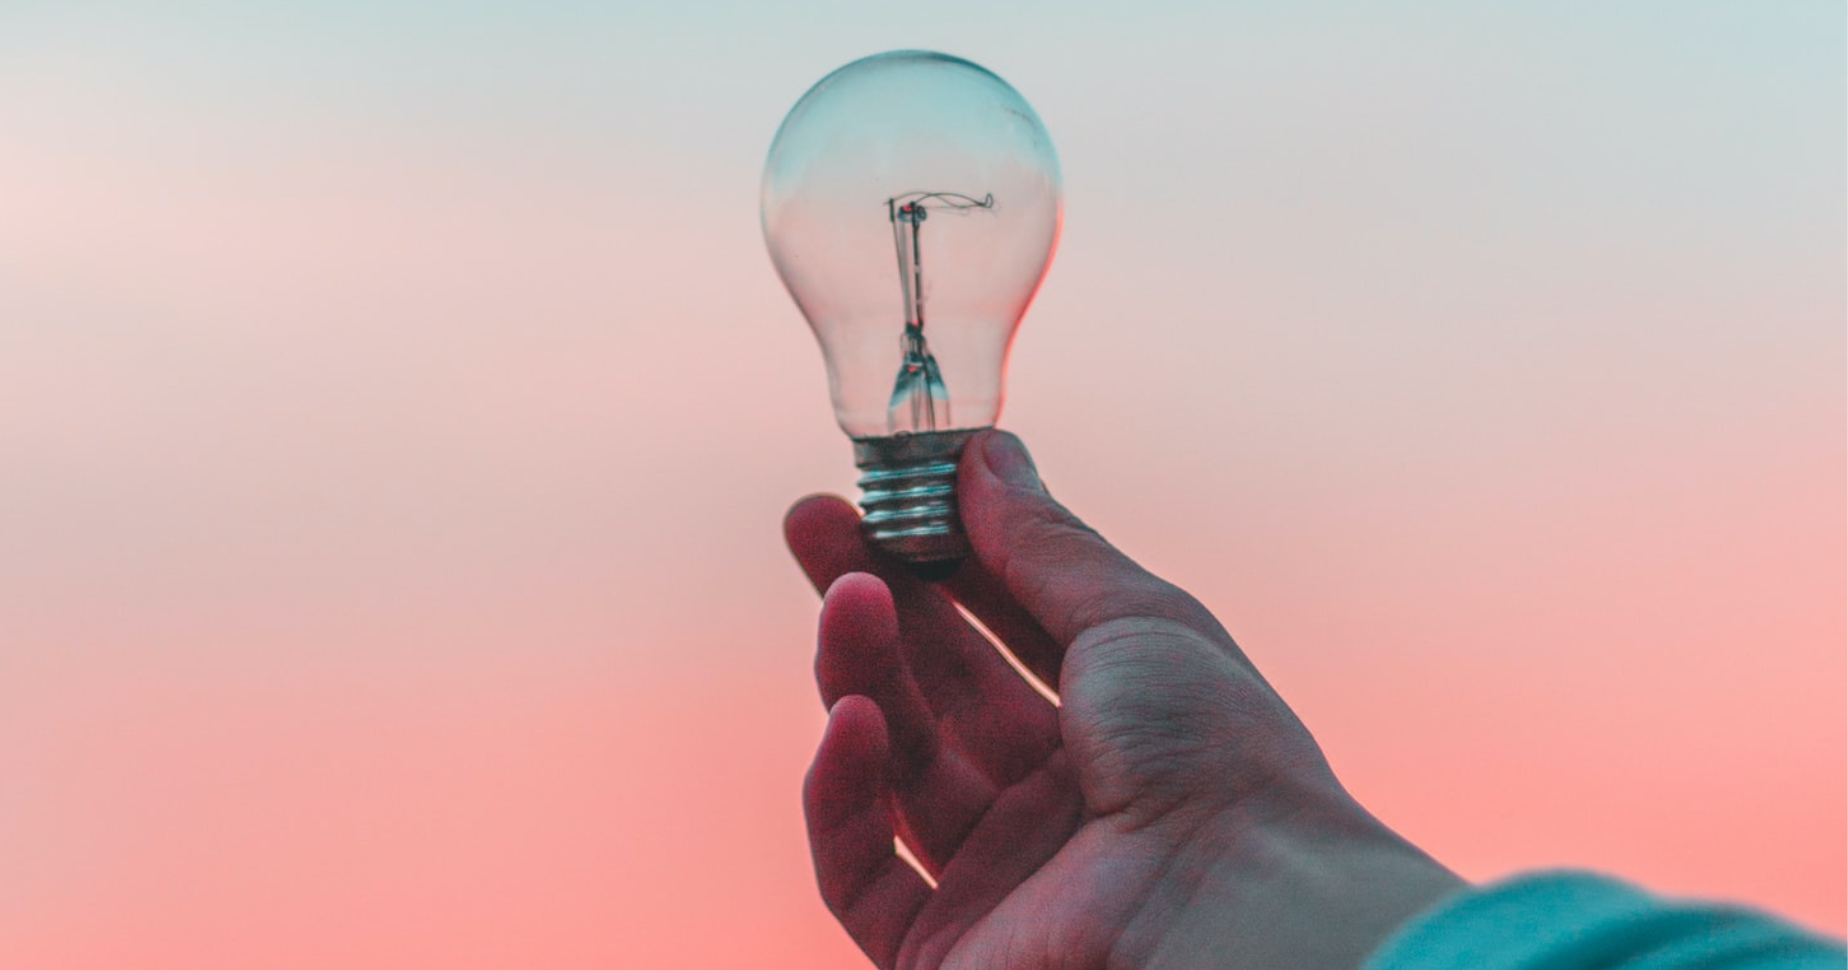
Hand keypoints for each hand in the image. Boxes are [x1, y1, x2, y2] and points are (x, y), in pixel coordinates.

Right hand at [786, 430, 1463, 969]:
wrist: (1235, 911)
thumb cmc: (1215, 757)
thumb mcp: (1135, 619)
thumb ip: (1042, 543)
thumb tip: (983, 453)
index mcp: (1118, 725)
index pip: (1005, 627)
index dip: (943, 557)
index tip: (886, 489)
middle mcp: (1057, 800)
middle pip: (938, 687)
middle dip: (875, 597)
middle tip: (812, 521)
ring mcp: (1000, 876)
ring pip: (897, 765)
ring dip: (861, 673)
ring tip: (846, 597)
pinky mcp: (945, 948)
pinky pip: (860, 868)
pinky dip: (844, 792)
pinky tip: (852, 720)